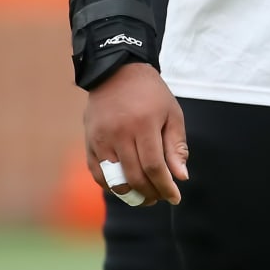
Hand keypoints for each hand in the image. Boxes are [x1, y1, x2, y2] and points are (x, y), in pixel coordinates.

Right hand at [84, 62, 189, 206]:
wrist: (117, 71)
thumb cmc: (151, 93)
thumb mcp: (172, 113)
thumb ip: (176, 145)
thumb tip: (180, 177)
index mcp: (144, 124)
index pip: (154, 166)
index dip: (165, 186)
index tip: (175, 198)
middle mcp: (119, 133)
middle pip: (134, 176)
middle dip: (150, 193)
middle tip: (160, 198)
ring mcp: (101, 139)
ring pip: (114, 180)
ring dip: (130, 195)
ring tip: (145, 197)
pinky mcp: (89, 142)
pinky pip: (98, 174)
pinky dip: (111, 186)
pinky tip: (125, 187)